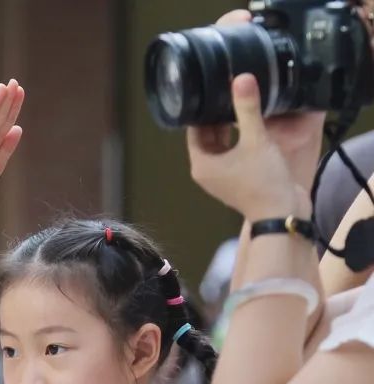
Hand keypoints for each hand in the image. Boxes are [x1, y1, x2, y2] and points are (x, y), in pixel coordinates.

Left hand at [209, 10, 326, 185]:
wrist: (282, 213)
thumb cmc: (264, 180)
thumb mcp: (256, 139)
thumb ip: (247, 108)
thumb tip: (241, 79)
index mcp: (201, 164)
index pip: (194, 130)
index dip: (202, 109)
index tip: (211, 87)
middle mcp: (206, 171)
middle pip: (207, 135)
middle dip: (217, 114)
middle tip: (228, 88)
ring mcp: (222, 176)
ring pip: (221, 143)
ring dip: (229, 124)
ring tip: (240, 99)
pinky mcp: (237, 178)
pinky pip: (233, 151)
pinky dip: (239, 137)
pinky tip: (251, 120)